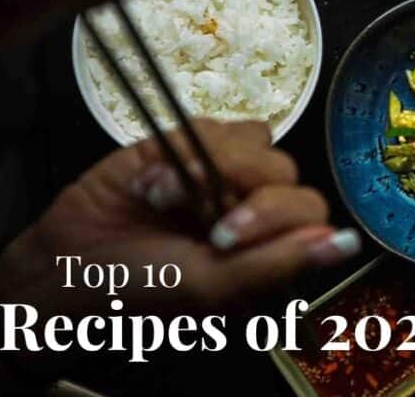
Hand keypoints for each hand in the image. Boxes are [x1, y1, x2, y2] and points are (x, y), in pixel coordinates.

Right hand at [0, 119, 360, 321]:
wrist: (69, 262)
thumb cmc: (142, 288)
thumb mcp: (211, 287)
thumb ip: (278, 263)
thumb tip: (345, 244)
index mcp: (271, 246)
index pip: (311, 211)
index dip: (276, 217)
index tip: (226, 240)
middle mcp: (257, 205)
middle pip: (286, 173)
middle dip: (242, 198)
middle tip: (201, 227)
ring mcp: (227, 171)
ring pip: (257, 144)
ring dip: (208, 172)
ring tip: (165, 201)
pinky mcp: (192, 142)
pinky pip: (214, 126)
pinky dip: (182, 154)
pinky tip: (152, 182)